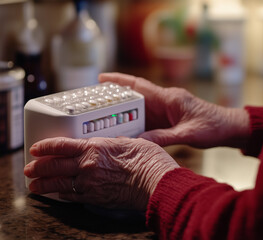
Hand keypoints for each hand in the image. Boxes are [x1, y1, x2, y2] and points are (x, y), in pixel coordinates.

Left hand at [24, 137, 178, 209]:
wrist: (156, 180)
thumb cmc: (147, 159)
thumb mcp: (129, 141)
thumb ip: (113, 143)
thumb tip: (110, 144)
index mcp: (94, 147)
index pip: (61, 145)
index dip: (45, 146)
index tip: (36, 148)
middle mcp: (87, 165)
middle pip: (54, 165)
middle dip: (38, 167)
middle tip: (29, 169)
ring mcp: (90, 183)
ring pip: (59, 183)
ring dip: (44, 184)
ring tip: (35, 185)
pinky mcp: (95, 198)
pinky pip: (72, 196)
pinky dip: (63, 195)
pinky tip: (59, 194)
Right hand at [99, 73, 249, 147]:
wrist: (228, 128)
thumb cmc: (213, 127)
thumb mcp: (188, 134)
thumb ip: (163, 138)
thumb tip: (139, 142)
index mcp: (169, 98)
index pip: (139, 86)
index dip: (119, 81)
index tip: (101, 78)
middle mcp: (166, 101)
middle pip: (136, 97)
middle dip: (116, 98)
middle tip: (95, 104)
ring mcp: (167, 109)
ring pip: (140, 109)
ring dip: (125, 113)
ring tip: (104, 120)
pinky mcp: (170, 119)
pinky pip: (149, 119)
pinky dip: (137, 123)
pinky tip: (126, 131)